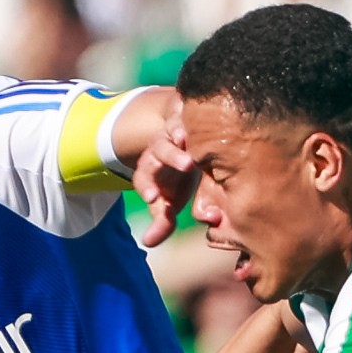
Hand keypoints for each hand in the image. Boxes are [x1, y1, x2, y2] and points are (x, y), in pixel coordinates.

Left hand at [135, 103, 197, 247]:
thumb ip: (162, 220)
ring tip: (188, 136)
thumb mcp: (171, 198)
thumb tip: (148, 243)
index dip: (147, 187)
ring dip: (181, 131)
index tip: (152, 198)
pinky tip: (207, 114)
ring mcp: (173, 127)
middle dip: (171, 157)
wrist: (179, 137)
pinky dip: (194, 110)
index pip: (144, 178)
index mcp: (150, 170)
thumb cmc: (175, 176)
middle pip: (161, 150)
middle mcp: (160, 147)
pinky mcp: (187, 112)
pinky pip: (189, 109)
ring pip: (174, 127)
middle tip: (187, 166)